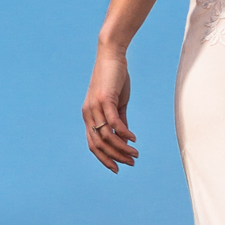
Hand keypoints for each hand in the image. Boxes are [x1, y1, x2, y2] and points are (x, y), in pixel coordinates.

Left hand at [83, 48, 137, 172]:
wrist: (112, 56)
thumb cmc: (114, 78)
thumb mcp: (117, 103)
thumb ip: (119, 120)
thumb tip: (125, 136)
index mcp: (89, 116)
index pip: (93, 144)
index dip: (104, 158)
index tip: (118, 168)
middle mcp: (88, 114)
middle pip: (99, 144)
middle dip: (115, 157)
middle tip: (130, 163)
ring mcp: (95, 107)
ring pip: (107, 136)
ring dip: (122, 148)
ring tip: (135, 154)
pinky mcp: (105, 100)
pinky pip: (114, 123)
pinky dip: (124, 133)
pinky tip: (134, 139)